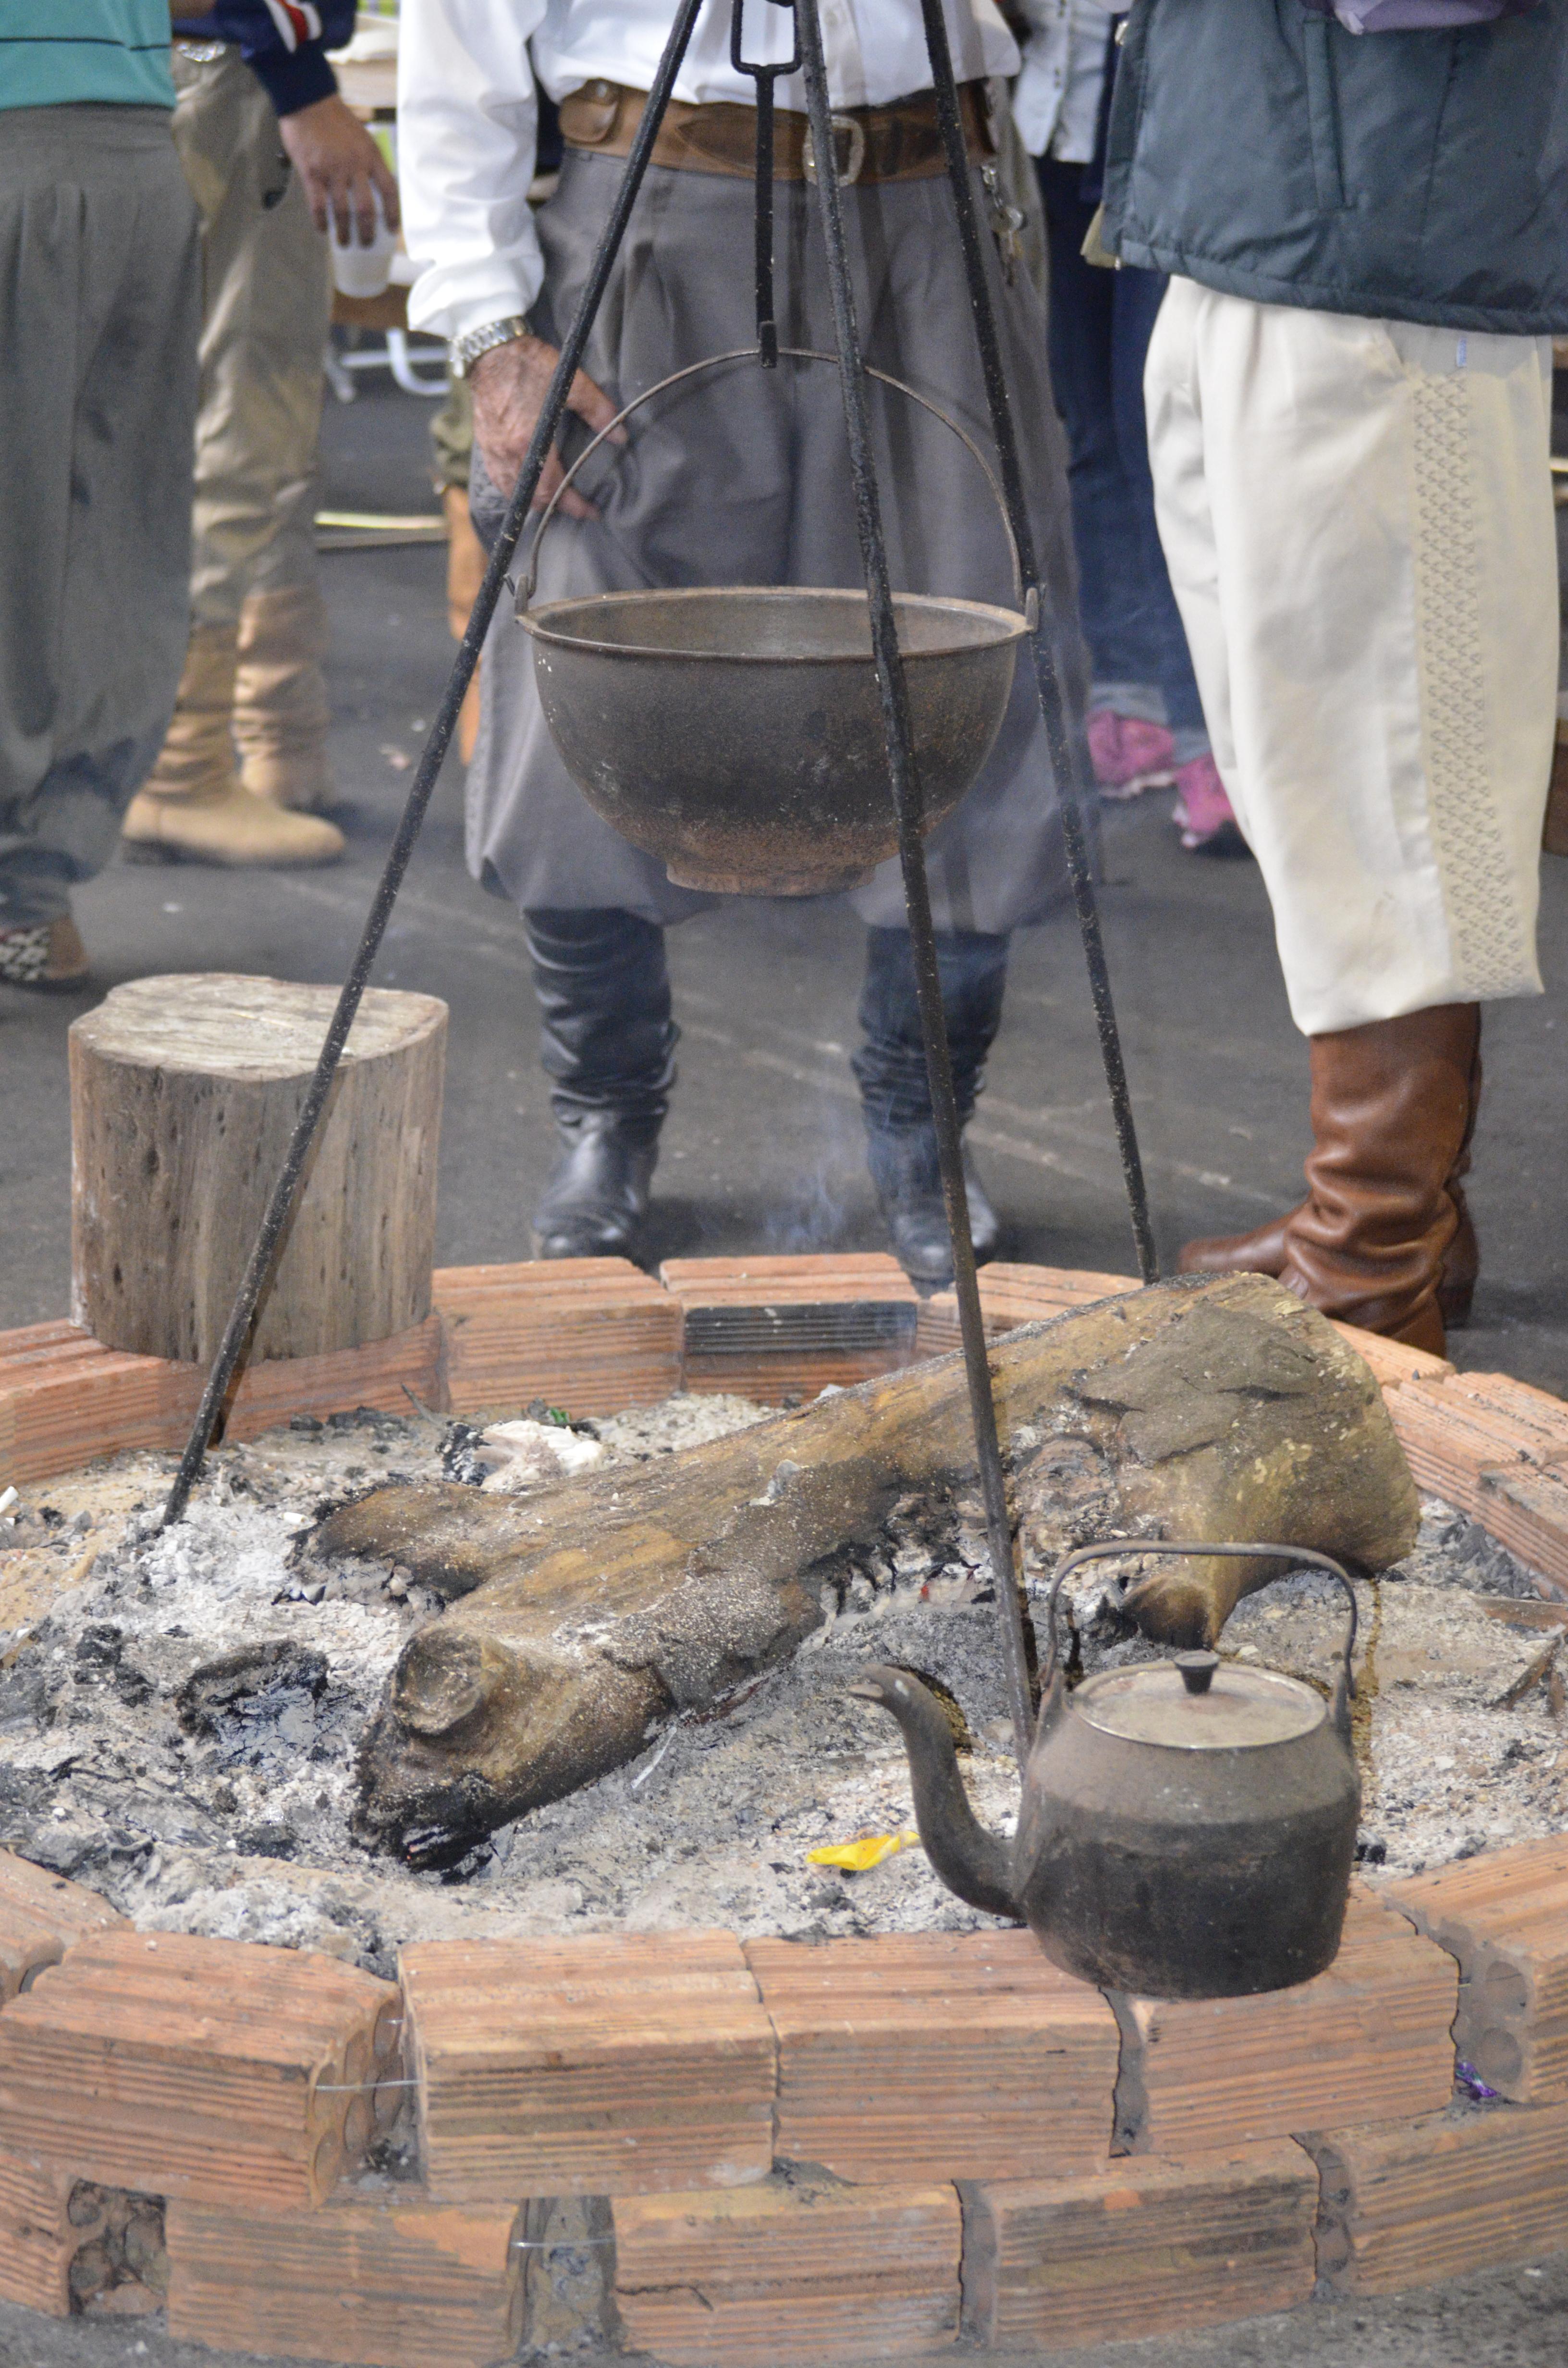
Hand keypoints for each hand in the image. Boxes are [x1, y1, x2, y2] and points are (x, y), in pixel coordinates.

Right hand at [278, 94, 400, 245]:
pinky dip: (321, 221)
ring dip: (344, 232)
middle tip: (365, 244)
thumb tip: (372, 186)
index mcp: (371, 156)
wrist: (308, 99)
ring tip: (344, 243)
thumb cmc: (334, 118)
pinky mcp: (312, 172)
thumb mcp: (361, 136)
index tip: (392, 230)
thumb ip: (367, 160)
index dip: (393, 213)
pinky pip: (318, 205)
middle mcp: (355, 166)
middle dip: (367, 232)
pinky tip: (323, 230)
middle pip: (366, 209)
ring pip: (342, 212)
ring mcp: (333, 170)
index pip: (389, 190)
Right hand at [470, 333, 622, 519]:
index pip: (554, 489)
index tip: (592, 512)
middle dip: (556, 506)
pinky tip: (524, 484)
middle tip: (576, 505)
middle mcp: (508, 453)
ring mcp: (493, 450)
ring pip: (513, 491)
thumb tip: (620, 436)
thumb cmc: (529, 363)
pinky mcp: (484, 443)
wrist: (489, 348)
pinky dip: (513, 488)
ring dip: (534, 499)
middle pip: (533, 496)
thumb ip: (598, 410)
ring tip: (553, 499)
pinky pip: (498, 478)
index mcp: (530, 443)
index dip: (574, 505)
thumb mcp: (571, 382)